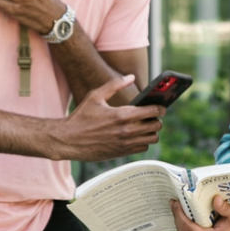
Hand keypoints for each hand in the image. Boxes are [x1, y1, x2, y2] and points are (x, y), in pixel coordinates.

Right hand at [51, 75, 165, 160]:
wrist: (68, 140)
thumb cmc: (81, 117)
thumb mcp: (95, 96)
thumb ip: (114, 85)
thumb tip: (131, 77)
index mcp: (122, 114)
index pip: (153, 111)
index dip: (161, 108)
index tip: (161, 106)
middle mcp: (126, 130)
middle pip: (156, 126)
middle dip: (157, 119)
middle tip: (152, 116)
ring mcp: (125, 144)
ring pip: (152, 139)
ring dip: (151, 132)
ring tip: (145, 126)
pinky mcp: (121, 153)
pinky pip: (143, 148)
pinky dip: (143, 142)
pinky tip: (136, 135)